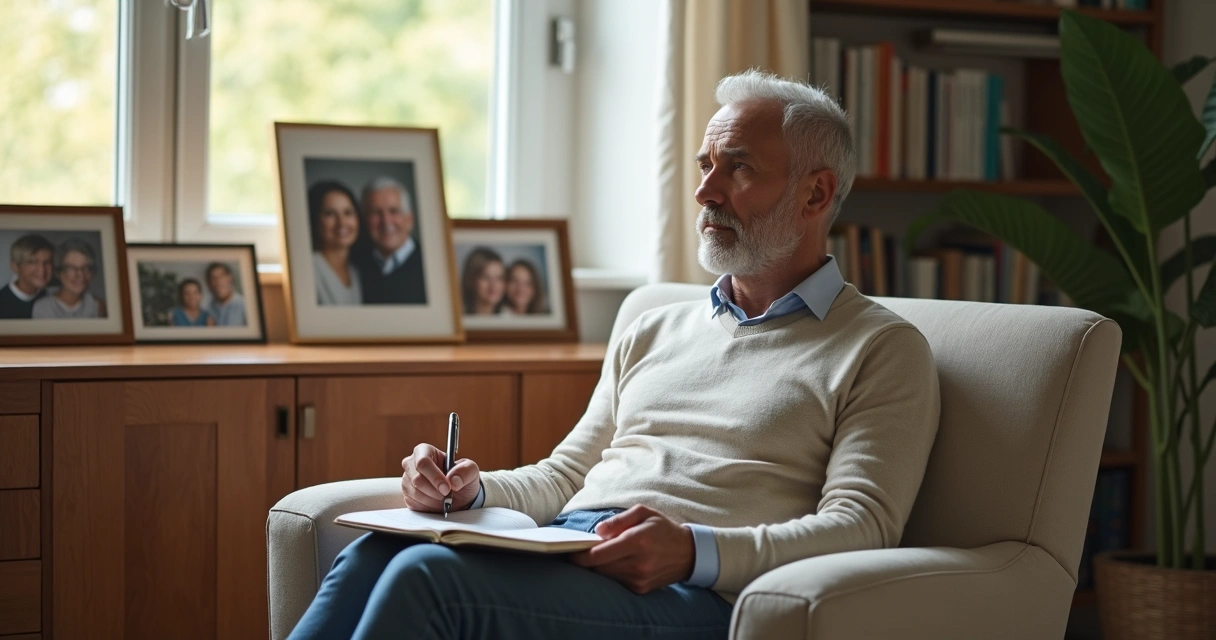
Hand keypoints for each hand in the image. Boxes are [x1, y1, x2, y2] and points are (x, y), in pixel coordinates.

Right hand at [400, 443, 480, 512]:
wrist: (458, 496)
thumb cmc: (461, 478)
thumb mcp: (471, 470)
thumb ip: (466, 470)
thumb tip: (453, 480)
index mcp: (424, 451)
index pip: (423, 462)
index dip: (435, 476)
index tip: (447, 488)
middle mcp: (411, 464)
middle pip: (417, 479)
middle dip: (435, 491)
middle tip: (447, 495)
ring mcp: (407, 480)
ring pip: (415, 493)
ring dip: (433, 499)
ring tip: (444, 498)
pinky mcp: (407, 495)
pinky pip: (414, 503)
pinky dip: (428, 506)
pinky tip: (436, 502)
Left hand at [569, 505, 694, 593]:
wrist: (688, 553)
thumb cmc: (662, 529)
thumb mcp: (643, 513)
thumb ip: (618, 520)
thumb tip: (597, 532)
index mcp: (637, 541)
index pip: (598, 555)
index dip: (579, 555)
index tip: (569, 551)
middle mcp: (638, 563)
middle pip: (598, 567)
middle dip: (587, 560)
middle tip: (581, 550)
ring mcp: (640, 579)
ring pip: (606, 576)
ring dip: (599, 566)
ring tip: (602, 554)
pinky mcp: (641, 589)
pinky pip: (617, 582)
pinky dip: (612, 572)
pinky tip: (616, 562)